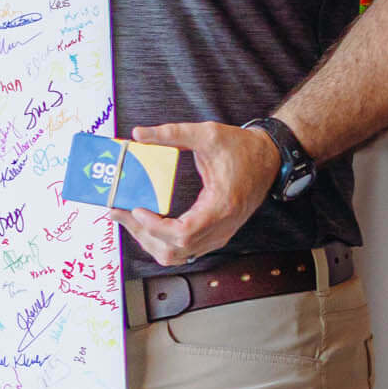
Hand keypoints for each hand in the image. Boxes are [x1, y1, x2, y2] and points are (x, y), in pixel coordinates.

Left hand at [116, 119, 281, 266]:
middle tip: (119, 212)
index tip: (136, 210)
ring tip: (128, 218)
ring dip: (149, 241)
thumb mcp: (208, 134)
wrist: (268, 158)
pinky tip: (146, 222)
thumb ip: (173, 133)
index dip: (156, 227)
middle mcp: (221, 227)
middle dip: (142, 234)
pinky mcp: (215, 234)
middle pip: (175, 249)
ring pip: (178, 255)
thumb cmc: (242, 148)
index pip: (184, 232)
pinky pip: (184, 250)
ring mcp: (219, 234)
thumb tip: (138, 134)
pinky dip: (161, 241)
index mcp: (221, 206)